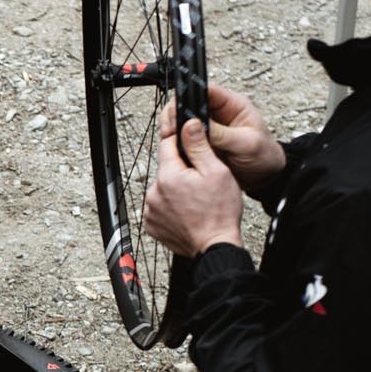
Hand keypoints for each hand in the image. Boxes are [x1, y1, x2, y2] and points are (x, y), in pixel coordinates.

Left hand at [144, 119, 245, 257]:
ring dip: (175, 190)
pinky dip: (170, 207)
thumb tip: (188, 125)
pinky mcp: (151, 224)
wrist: (215, 246)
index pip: (166, 145)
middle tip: (201, 182)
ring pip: (162, 188)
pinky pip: (159, 207)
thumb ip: (198, 146)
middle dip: (181, 170)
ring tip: (195, 200)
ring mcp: (151, 210)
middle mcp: (154, 192)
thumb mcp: (216, 171)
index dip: (180, 141)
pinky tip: (186, 211)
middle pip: (166, 169)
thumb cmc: (219, 213)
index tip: (187, 140)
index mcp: (169, 176)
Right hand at [159, 82, 286, 193]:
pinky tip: (171, 146)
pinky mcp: (200, 142)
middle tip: (169, 126)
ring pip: (182, 120)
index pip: (207, 90)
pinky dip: (174, 141)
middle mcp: (218, 114)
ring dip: (172, 126)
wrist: (265, 177)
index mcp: (232, 105)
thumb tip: (198, 125)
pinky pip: (182, 137)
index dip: (190, 94)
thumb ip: (223, 134)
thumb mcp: (246, 144)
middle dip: (176, 112)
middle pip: (189, 102)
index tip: (178, 106)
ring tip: (168, 137)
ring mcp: (207, 128)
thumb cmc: (264, 156)